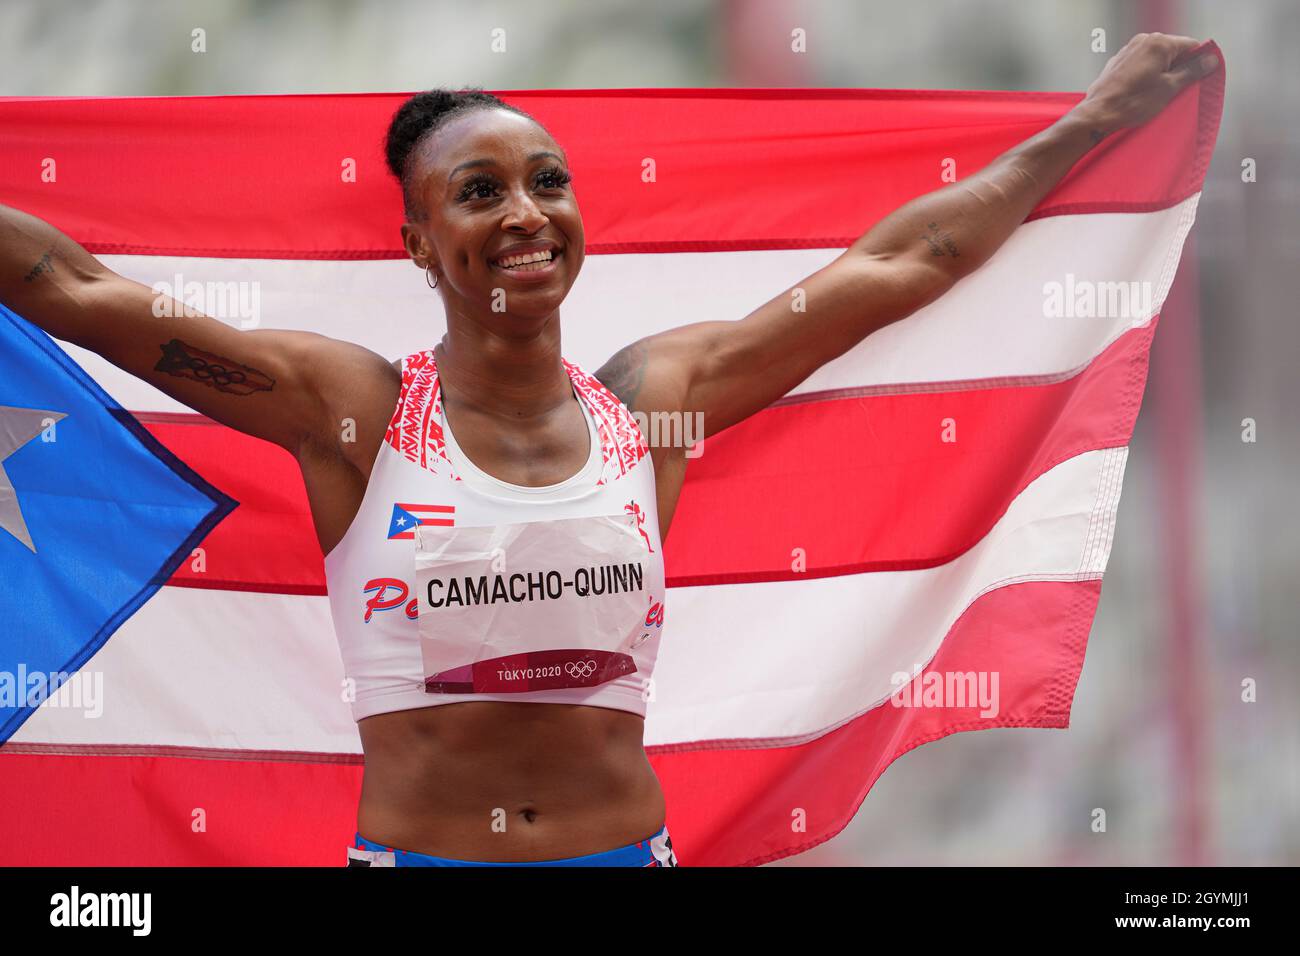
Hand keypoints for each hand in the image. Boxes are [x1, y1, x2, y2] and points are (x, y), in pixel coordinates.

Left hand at [1077, 33, 1217, 136]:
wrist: (1097, 114)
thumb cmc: (1132, 102)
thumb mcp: (1169, 88)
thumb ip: (1192, 71)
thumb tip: (1211, 59)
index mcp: (1159, 43)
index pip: (1191, 45)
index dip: (1199, 62)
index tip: (1199, 79)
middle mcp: (1143, 40)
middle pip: (1173, 50)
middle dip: (1179, 68)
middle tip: (1177, 90)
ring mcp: (1128, 50)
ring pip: (1156, 58)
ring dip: (1163, 73)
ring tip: (1158, 93)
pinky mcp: (1118, 62)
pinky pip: (1141, 64)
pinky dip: (1147, 75)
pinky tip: (1142, 92)